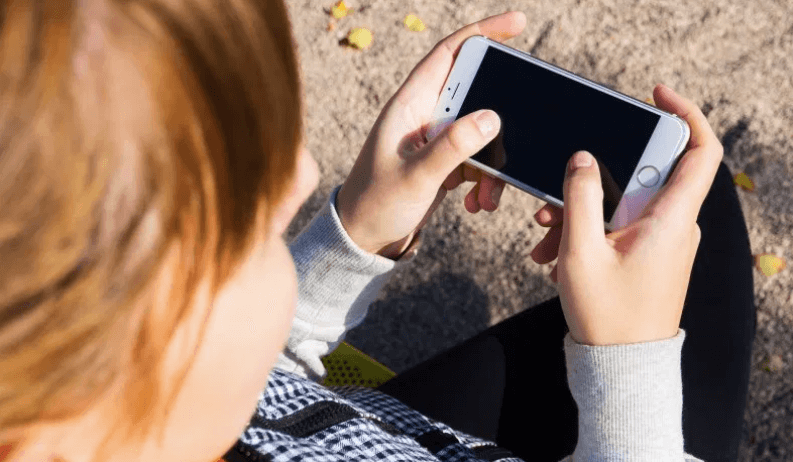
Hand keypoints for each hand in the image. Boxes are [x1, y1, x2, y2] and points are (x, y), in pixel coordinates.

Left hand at [336, 12, 526, 258]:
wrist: (364, 239)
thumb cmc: (376, 204)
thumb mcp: (417, 176)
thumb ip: (453, 146)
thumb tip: (493, 117)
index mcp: (409, 105)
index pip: (448, 54)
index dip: (482, 33)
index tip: (518, 23)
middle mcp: (422, 115)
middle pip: (474, 94)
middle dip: (499, 117)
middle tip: (520, 132)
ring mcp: (434, 138)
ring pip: (481, 132)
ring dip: (493, 162)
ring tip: (487, 195)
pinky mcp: (443, 161)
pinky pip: (476, 158)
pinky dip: (485, 179)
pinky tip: (477, 202)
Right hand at [530, 84, 722, 344]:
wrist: (620, 366)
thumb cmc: (607, 315)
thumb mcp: (581, 252)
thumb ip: (580, 198)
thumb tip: (584, 158)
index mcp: (672, 219)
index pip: (700, 152)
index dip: (686, 114)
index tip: (656, 95)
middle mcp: (675, 225)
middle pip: (643, 174)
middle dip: (596, 177)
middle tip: (559, 191)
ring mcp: (663, 241)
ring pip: (623, 202)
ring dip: (582, 210)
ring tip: (546, 235)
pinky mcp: (648, 254)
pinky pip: (619, 225)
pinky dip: (588, 230)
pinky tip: (556, 253)